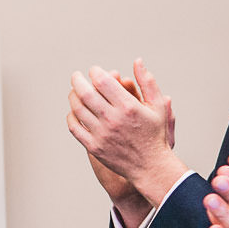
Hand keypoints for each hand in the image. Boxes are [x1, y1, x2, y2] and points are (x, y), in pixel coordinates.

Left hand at [67, 59, 185, 208]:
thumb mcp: (157, 105)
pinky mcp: (94, 146)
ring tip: (74, 91)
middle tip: (76, 76)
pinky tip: (74, 111)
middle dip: (77, 80)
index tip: (94, 70)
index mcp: (128, 106)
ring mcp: (101, 134)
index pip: (102, 81)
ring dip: (72, 96)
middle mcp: (113, 119)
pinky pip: (75, 127)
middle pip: (85, 93)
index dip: (94, 72)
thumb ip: (147, 82)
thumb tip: (137, 61)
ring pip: (77, 109)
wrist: (150, 166)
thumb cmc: (155, 134)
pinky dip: (71, 116)